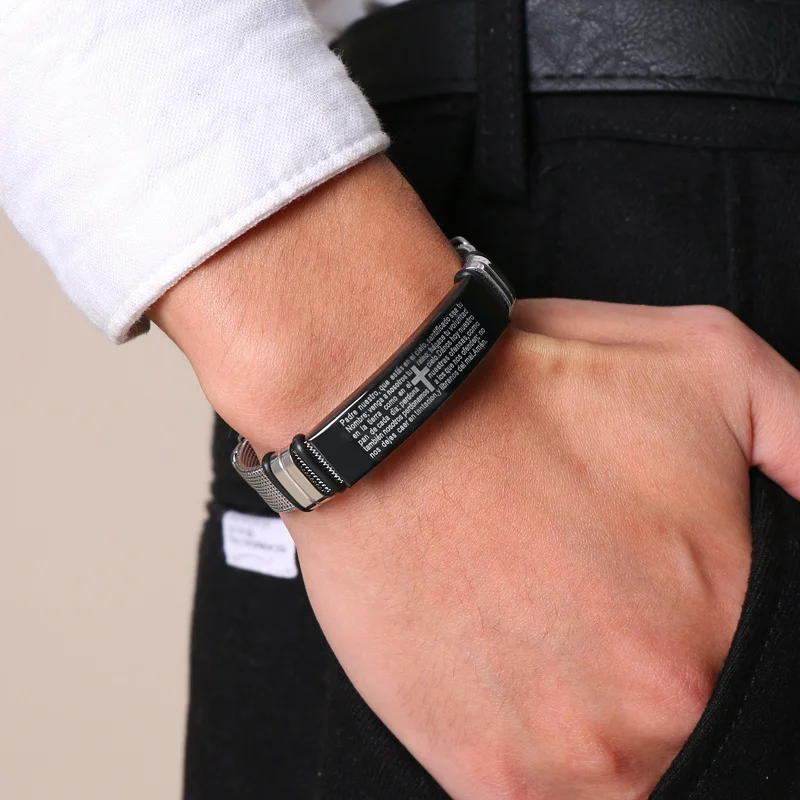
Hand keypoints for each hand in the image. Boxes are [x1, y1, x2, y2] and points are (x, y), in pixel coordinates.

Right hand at [150, 155, 799, 798]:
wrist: (389, 416)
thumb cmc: (533, 388)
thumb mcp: (712, 369)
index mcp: (726, 626)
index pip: (762, 685)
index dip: (709, 646)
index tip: (659, 618)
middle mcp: (661, 712)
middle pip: (685, 734)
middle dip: (645, 678)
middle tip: (588, 613)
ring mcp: (566, 756)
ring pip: (616, 776)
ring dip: (589, 723)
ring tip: (542, 637)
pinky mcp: (484, 773)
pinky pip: (537, 795)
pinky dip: (534, 746)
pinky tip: (508, 673)